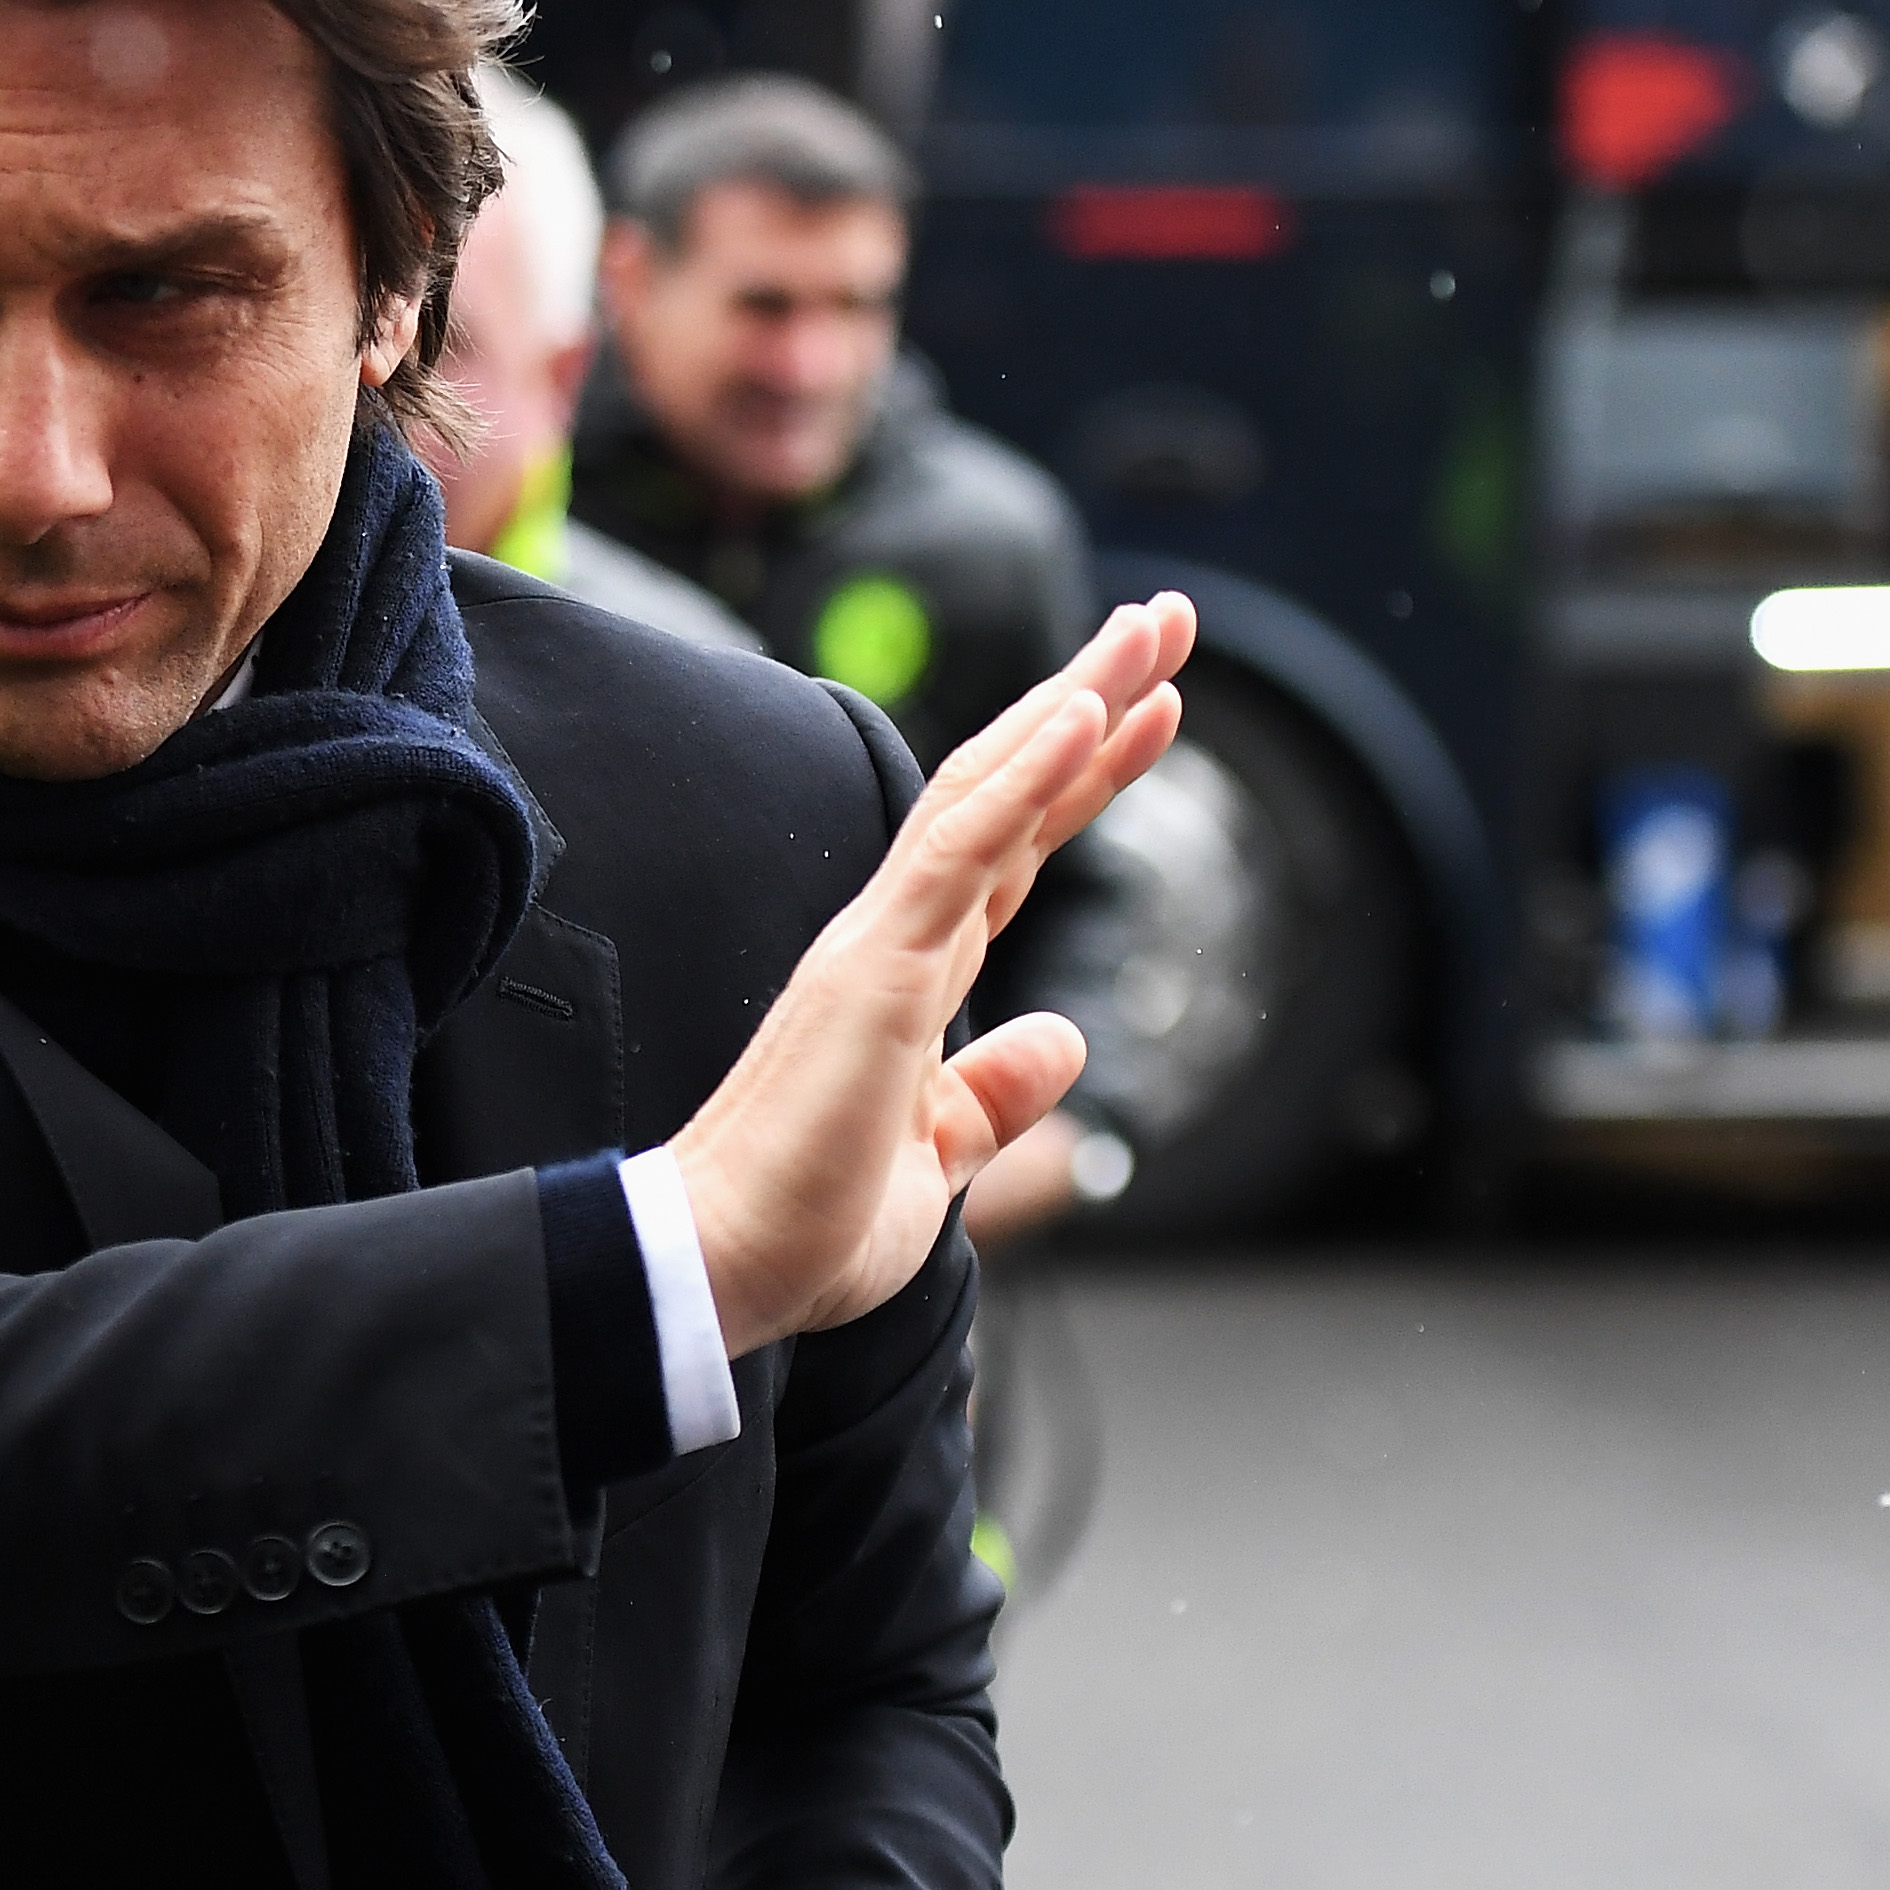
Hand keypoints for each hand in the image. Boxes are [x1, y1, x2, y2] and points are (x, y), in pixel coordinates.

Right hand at [671, 593, 1192, 1352]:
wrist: (722, 1270)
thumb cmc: (806, 1227)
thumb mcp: (938, 1160)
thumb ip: (994, 1097)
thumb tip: (1063, 1040)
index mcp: (910, 974)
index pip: (1012, 845)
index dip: (1082, 772)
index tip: (1149, 709)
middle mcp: (895, 936)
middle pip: (1008, 786)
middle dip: (1092, 696)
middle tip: (1168, 620)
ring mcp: (884, 942)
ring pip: (990, 788)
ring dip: (1076, 702)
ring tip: (1153, 631)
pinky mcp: (877, 969)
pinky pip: (962, 848)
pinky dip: (1026, 775)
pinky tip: (1085, 713)